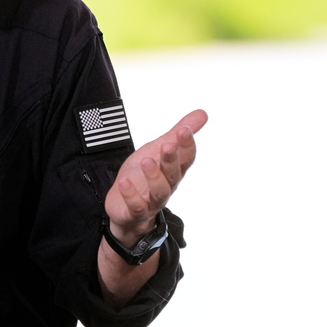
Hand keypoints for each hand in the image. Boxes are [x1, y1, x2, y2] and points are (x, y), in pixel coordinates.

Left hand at [104, 109, 207, 245]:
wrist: (124, 207)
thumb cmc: (143, 177)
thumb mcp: (157, 150)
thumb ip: (176, 135)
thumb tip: (202, 113)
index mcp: (173, 170)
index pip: (186, 158)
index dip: (186, 145)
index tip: (184, 130)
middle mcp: (166, 186)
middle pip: (174, 174)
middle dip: (172, 159)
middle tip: (168, 145)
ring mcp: (152, 201)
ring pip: (159, 191)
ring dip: (154, 176)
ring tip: (146, 161)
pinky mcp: (135, 212)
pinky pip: (136, 206)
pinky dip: (131, 195)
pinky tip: (125, 183)